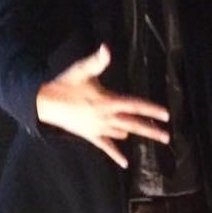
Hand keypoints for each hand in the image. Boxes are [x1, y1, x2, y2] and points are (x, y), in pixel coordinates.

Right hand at [35, 44, 169, 166]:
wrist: (43, 102)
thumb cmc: (65, 84)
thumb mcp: (82, 70)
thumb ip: (97, 61)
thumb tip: (106, 48)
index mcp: (108, 101)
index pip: (135, 105)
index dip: (151, 109)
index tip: (166, 114)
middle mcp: (107, 117)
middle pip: (134, 124)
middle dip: (151, 130)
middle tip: (167, 136)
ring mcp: (99, 128)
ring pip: (123, 133)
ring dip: (136, 133)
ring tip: (151, 136)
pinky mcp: (91, 135)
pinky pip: (106, 147)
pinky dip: (116, 155)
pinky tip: (125, 164)